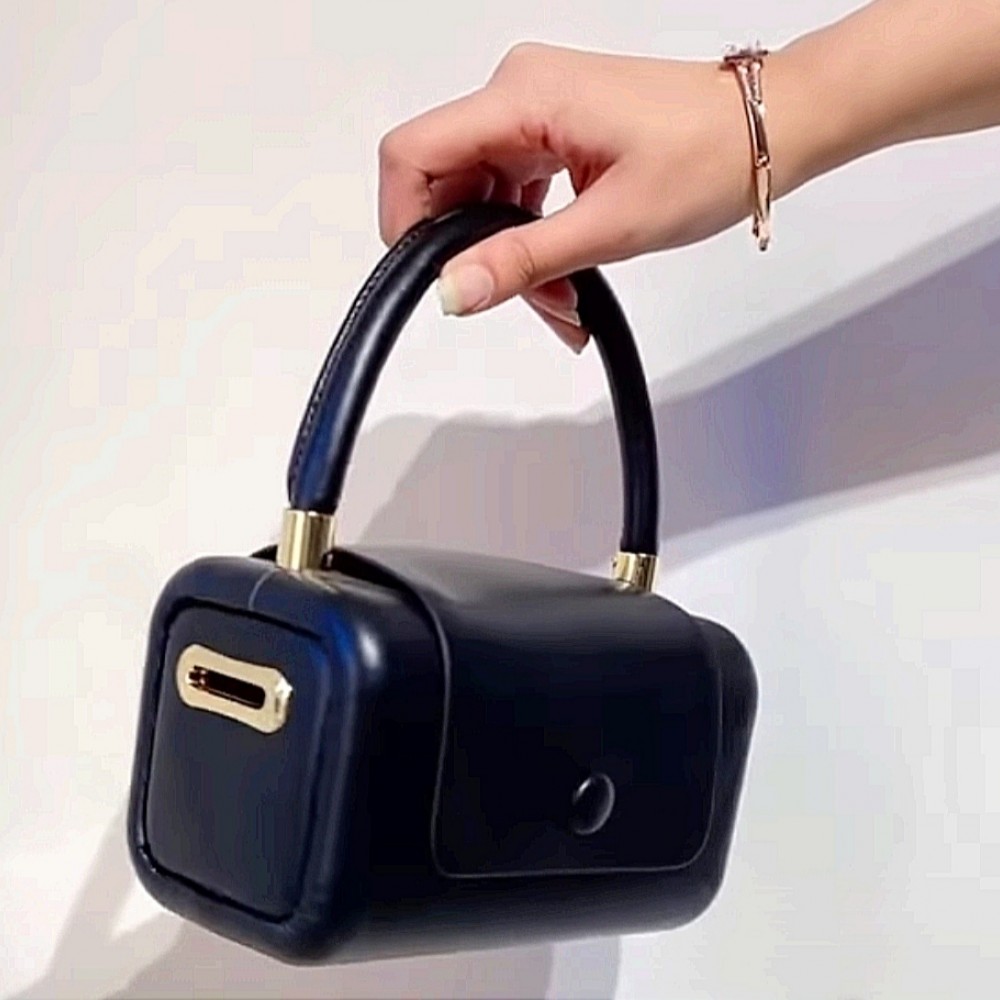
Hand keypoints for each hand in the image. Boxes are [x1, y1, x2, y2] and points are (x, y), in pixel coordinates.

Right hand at [377, 42, 810, 350]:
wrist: (767, 131)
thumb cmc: (709, 156)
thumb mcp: (609, 225)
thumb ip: (522, 260)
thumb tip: (454, 290)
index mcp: (523, 96)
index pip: (413, 153)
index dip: (405, 221)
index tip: (430, 276)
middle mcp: (520, 93)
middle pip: (448, 184)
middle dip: (476, 255)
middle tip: (527, 303)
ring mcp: (536, 112)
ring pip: (482, 197)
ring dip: (510, 257)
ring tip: (564, 300)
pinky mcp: (554, 131)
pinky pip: (514, 191)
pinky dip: (531, 240)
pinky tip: (563, 277)